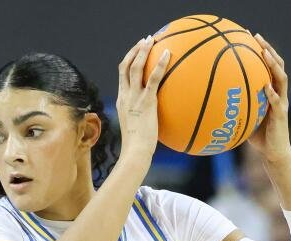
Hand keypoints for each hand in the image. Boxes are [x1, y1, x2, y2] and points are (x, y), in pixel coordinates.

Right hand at [116, 35, 169, 158]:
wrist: (135, 151)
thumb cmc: (138, 146)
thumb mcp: (138, 128)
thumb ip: (143, 119)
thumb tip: (155, 119)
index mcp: (122, 101)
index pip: (122, 76)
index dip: (128, 61)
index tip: (136, 52)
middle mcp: (125, 96)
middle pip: (125, 67)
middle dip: (135, 51)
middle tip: (145, 41)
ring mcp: (134, 98)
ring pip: (135, 67)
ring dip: (143, 51)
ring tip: (152, 40)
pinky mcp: (146, 101)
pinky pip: (153, 78)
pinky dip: (160, 64)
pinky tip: (169, 54)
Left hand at [246, 34, 290, 163]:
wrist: (274, 154)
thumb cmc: (259, 138)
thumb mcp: (245, 118)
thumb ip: (236, 107)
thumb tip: (212, 101)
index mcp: (271, 91)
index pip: (268, 66)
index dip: (261, 51)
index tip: (249, 37)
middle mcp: (279, 94)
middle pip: (277, 65)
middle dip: (267, 49)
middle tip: (256, 37)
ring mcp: (282, 103)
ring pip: (281, 79)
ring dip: (273, 65)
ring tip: (265, 54)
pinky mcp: (281, 115)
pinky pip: (277, 102)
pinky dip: (272, 93)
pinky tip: (265, 86)